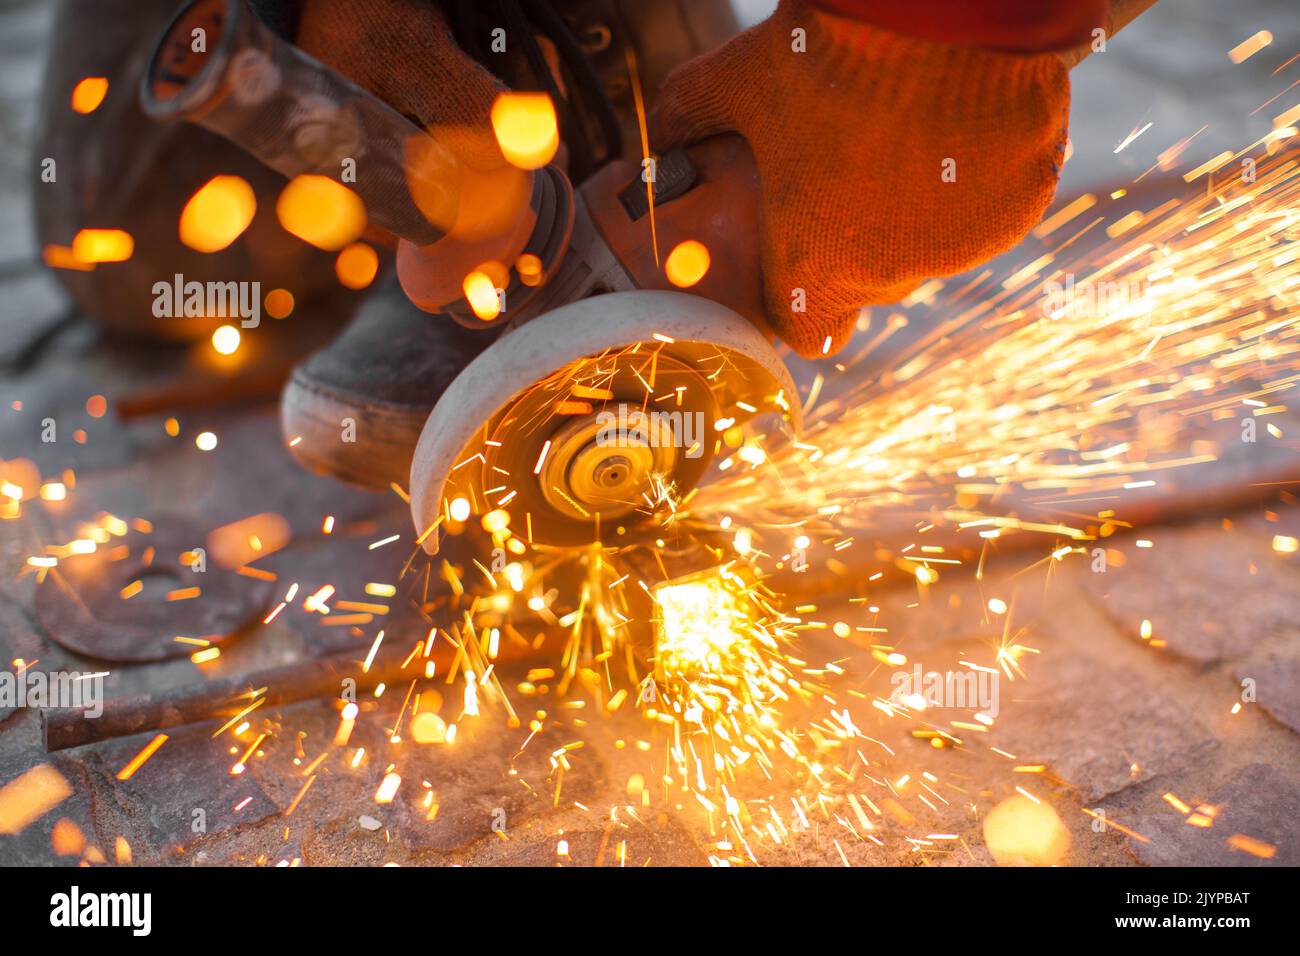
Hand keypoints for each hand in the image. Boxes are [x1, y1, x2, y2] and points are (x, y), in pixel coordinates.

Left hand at [651, 0, 1069, 356]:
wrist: (943, 13)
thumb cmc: (830, 55)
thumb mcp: (737, 79)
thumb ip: (688, 118)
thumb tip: (659, 135)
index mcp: (817, 268)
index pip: (807, 332)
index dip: (799, 304)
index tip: (799, 263)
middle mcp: (892, 277)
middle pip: (868, 286)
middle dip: (854, 244)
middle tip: (846, 178)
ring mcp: (961, 247)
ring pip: (929, 248)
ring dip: (914, 213)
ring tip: (900, 139)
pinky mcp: (1018, 209)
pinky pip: (987, 209)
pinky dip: (972, 182)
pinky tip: (954, 126)